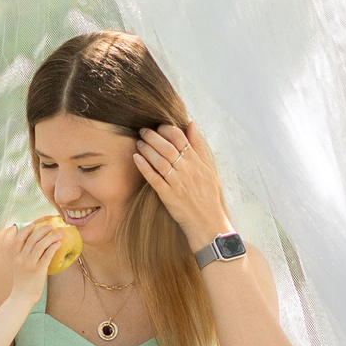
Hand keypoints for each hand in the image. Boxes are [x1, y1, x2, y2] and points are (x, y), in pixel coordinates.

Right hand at [10, 219, 67, 296]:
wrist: (22, 297)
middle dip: (42, 230)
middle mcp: (21, 258)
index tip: (33, 224)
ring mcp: (30, 264)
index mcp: (15, 257)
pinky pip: (47, 255)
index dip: (26, 230)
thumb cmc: (22, 283)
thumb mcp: (18, 267)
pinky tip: (58, 244)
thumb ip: (23, 256)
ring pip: (41, 245)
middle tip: (50, 226)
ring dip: (50, 237)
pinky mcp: (39, 270)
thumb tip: (34, 246)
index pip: (19, 239)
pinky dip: (53, 247)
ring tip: (58, 234)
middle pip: (32, 239)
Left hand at [134, 120, 231, 248]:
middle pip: (167, 148)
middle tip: (143, 130)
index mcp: (197, 162)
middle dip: (153, 136)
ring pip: (160, 162)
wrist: (208, 222)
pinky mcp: (168, 196)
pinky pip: (155, 179)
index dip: (167, 129)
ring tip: (139, 142)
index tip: (158, 126)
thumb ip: (199, 145)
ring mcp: (177, 183)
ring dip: (147, 150)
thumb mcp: (208, 168)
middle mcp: (187, 171)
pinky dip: (145, 167)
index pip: (180, 138)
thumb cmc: (208, 194)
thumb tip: (192, 123)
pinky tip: (136, 158)